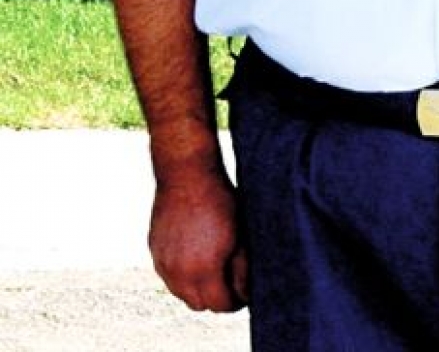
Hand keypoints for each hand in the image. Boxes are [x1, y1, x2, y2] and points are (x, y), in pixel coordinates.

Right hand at [149, 167, 248, 311]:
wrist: (186, 172)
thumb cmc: (219, 200)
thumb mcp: (240, 234)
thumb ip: (242, 268)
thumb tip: (245, 290)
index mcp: (204, 270)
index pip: (220, 306)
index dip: (235, 302)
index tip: (243, 293)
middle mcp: (179, 273)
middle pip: (199, 304)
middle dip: (216, 298)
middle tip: (229, 283)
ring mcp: (163, 262)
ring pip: (181, 292)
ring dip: (196, 288)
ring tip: (212, 269)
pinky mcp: (153, 250)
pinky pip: (168, 275)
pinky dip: (181, 273)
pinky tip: (194, 255)